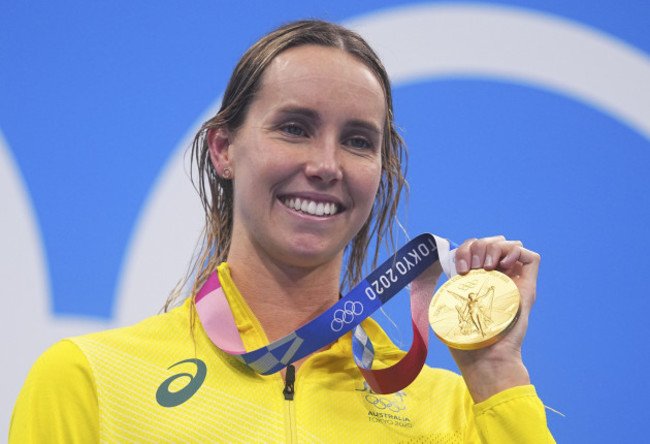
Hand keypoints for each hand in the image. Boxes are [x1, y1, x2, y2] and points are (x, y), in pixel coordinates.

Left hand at [450, 236, 540, 402]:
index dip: (466, 249)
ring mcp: (513, 282)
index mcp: (477, 280)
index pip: (475, 248)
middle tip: (474, 268)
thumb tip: (445, 267)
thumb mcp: (451, 308)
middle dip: (479, 246)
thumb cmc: (466, 341)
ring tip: (488, 267)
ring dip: (495, 247)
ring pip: (509, 245)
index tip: (461, 268)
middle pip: (492, 242)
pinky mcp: (528, 288)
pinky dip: (516, 251)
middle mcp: (497, 278)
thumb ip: (452, 288)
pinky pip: (530, 257)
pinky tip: (503, 265)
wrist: (486, 358)